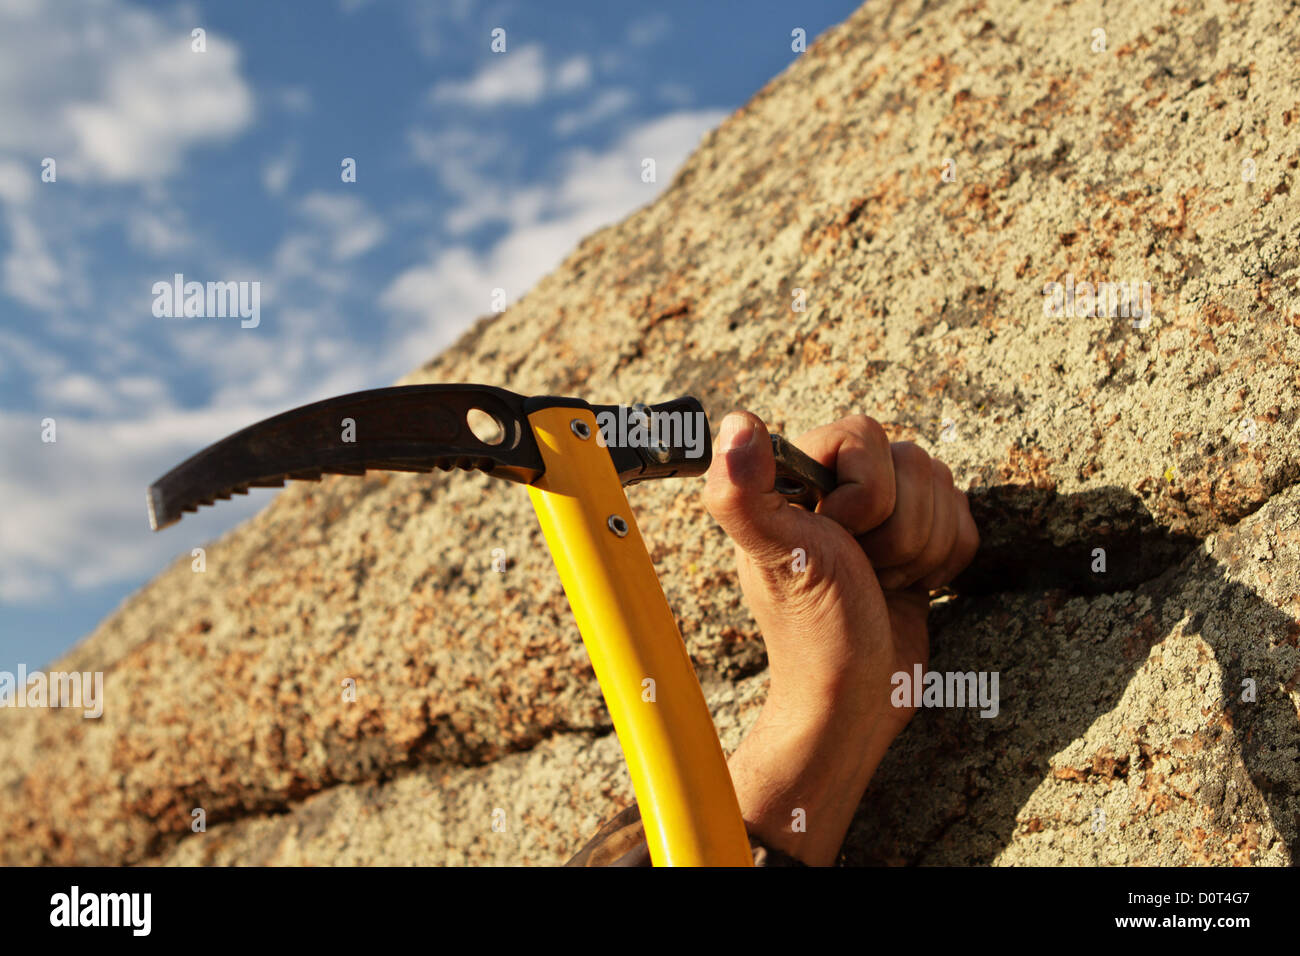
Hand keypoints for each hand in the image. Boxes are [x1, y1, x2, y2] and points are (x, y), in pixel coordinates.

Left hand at [703, 410, 977, 864]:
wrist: (857, 697)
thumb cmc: (812, 631)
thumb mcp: (777, 556)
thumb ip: (743, 492)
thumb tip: (734, 424)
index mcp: (798, 476)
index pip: (864, 434)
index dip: (867, 491)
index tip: (841, 536)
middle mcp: (837, 484)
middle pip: (914, 463)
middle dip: (899, 529)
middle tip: (860, 568)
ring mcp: (882, 512)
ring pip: (944, 490)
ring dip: (921, 550)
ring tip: (879, 582)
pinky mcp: (917, 540)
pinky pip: (962, 521)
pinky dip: (944, 563)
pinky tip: (907, 588)